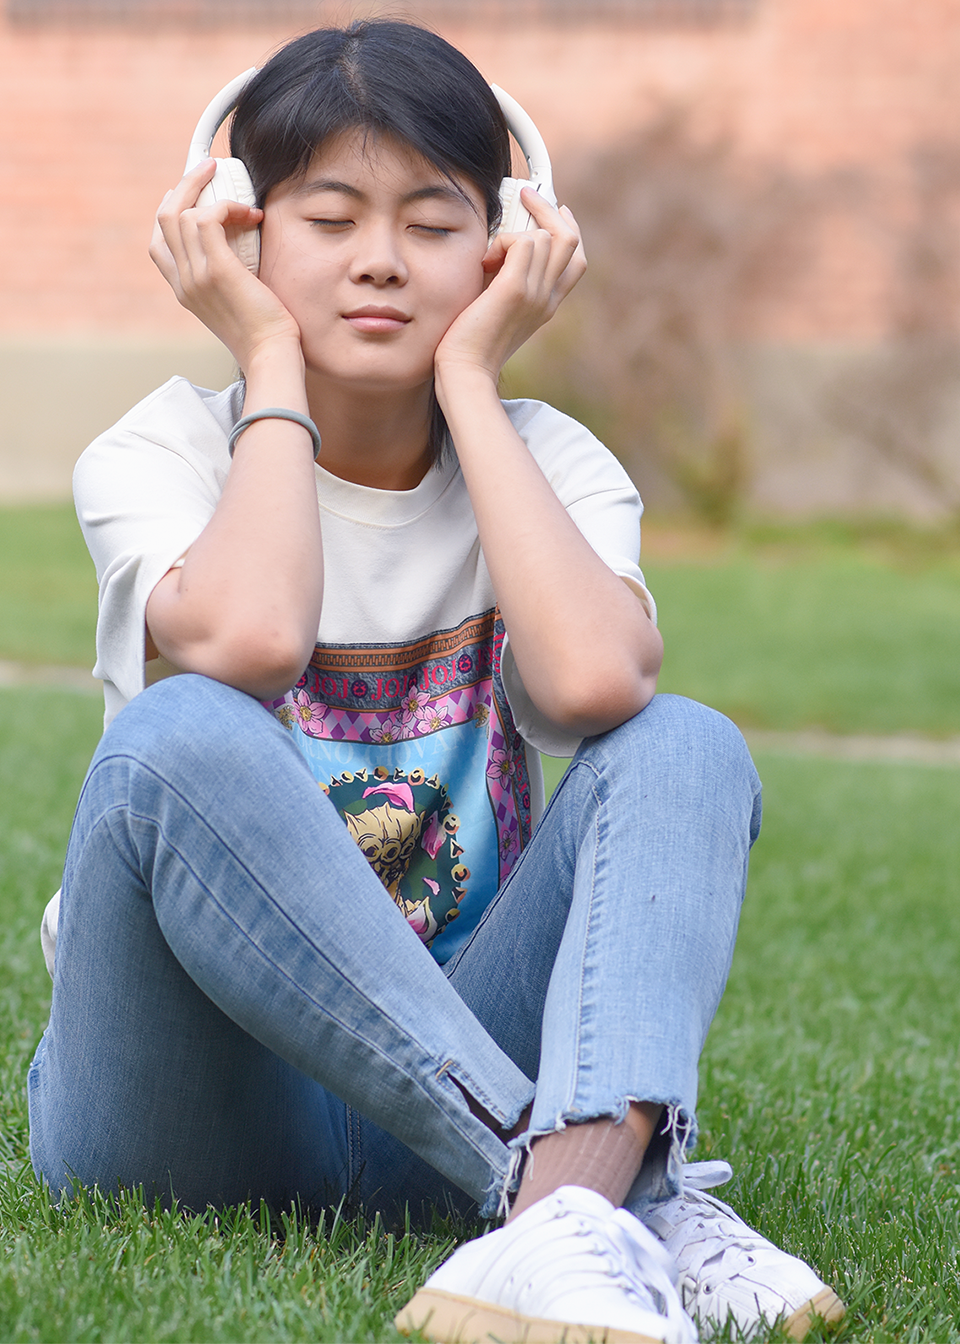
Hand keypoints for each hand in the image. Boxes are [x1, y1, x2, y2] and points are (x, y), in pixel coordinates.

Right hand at [149, 159, 301, 371]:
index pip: (158, 244)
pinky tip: (251, 215)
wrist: (270, 355)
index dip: (171, 211)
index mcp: (183, 291)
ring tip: (238, 194)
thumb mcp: (235, 301)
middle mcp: (183, 282)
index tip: (194, 194)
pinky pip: (210, 218)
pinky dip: (229, 207)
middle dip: (186, 185)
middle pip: (165, 217)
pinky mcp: (217, 270)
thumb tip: (241, 244)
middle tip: (210, 168)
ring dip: (209, 189)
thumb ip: (225, 277)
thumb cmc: (264, 332)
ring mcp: (196, 276)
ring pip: (182, 213)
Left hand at [434, 189, 585, 386]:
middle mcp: (548, 298)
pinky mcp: (515, 290)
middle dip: (549, 210)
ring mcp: (536, 294)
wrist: (465, 371)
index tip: (551, 208)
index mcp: (548, 304)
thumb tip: (500, 241)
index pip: (576, 259)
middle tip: (526, 195)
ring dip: (515, 231)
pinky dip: (502, 241)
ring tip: (490, 254)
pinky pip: (523, 242)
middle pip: (570, 239)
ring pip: (545, 236)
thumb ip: (506, 275)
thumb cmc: (470, 341)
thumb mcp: (496, 303)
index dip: (567, 227)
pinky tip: (484, 261)